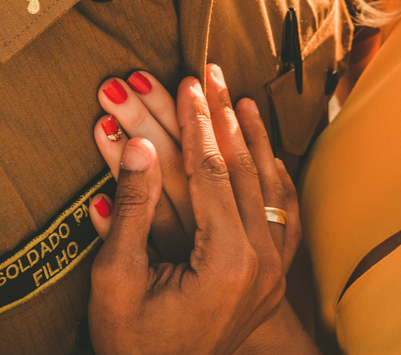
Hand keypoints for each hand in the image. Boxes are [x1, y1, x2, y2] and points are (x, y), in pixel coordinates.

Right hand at [86, 66, 300, 354]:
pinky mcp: (272, 279)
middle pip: (245, 170)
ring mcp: (273, 272)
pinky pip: (284, 214)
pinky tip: (266, 150)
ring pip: (271, 187)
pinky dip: (275, 175)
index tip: (187, 82)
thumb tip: (137, 142)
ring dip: (254, 139)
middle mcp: (261, 263)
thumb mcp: (117, 279)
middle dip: (225, 116)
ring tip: (241, 97)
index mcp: (227, 261)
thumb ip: (133, 208)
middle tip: (211, 73)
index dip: (197, 123)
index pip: (213, 171)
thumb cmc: (131, 340)